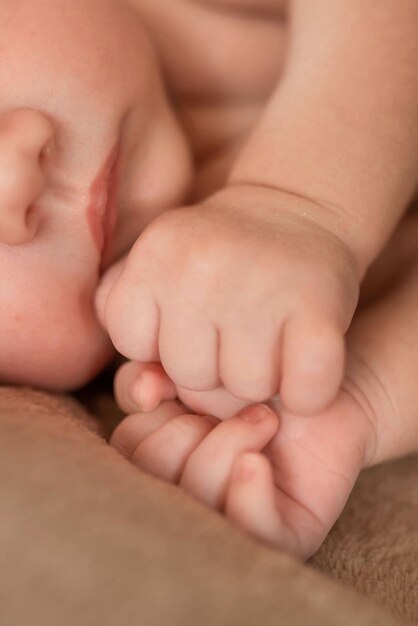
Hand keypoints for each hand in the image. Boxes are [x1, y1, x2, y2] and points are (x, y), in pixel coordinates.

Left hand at [99, 184, 359, 413]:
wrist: (297, 209)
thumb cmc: (220, 257)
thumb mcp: (158, 266)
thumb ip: (126, 317)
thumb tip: (145, 392)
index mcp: (156, 253)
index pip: (133, 345)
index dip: (160, 340)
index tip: (187, 316)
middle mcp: (202, 267)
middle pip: (191, 376)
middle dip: (212, 365)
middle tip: (235, 328)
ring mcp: (262, 286)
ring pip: (246, 390)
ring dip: (261, 378)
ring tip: (269, 337)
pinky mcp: (318, 306)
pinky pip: (305, 393)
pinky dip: (308, 391)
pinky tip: (304, 359)